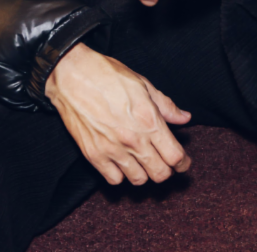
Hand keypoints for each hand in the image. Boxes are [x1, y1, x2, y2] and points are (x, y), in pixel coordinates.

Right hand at [45, 43, 192, 184]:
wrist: (71, 75)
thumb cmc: (107, 75)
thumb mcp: (142, 84)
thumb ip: (165, 105)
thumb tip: (184, 118)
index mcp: (149, 120)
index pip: (175, 156)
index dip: (183, 162)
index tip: (181, 161)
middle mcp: (133, 140)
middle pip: (160, 174)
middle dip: (166, 170)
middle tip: (163, 161)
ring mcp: (112, 150)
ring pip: (139, 180)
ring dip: (144, 173)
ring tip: (141, 161)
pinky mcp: (94, 155)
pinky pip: (114, 180)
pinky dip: (120, 175)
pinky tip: (120, 161)